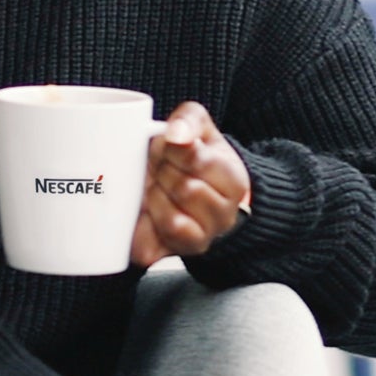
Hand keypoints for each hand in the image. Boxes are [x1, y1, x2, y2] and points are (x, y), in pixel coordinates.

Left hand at [129, 101, 250, 267]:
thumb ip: (189, 120)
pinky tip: (145, 211)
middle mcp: (224, 216)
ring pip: (172, 220)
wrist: (196, 193)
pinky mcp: (171, 255)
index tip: (166, 146)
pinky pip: (151, 247)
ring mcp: (202, 240)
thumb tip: (176, 134)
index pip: (197, 160)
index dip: (171, 149)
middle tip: (160, 167)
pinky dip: (140, 227)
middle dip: (162, 172)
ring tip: (155, 188)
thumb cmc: (196, 160)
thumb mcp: (200, 129)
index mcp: (234, 182)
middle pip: (185, 189)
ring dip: (154, 198)